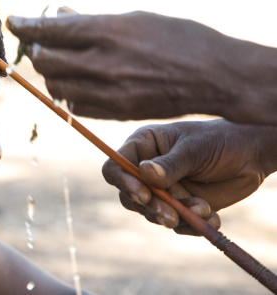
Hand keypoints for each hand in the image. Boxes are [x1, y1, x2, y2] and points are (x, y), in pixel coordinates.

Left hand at [6, 11, 276, 124]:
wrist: (213, 75)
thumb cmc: (177, 37)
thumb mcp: (134, 18)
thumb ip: (91, 20)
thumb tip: (57, 14)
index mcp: (108, 31)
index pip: (51, 30)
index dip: (26, 25)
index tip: (13, 21)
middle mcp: (103, 63)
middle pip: (46, 61)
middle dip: (38, 50)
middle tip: (43, 44)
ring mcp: (108, 91)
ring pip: (56, 87)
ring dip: (52, 74)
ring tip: (62, 64)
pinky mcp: (114, 112)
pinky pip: (74, 107)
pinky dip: (69, 95)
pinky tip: (80, 84)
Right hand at [102, 119, 276, 234]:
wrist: (251, 156)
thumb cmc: (220, 141)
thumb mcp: (195, 149)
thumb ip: (170, 164)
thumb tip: (143, 173)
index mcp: (143, 146)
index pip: (116, 165)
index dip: (123, 181)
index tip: (143, 195)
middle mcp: (146, 169)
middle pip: (129, 196)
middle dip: (151, 208)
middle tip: (171, 216)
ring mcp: (161, 190)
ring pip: (152, 213)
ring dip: (177, 216)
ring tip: (204, 210)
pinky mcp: (178, 207)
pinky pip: (175, 225)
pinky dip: (192, 226)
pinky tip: (213, 218)